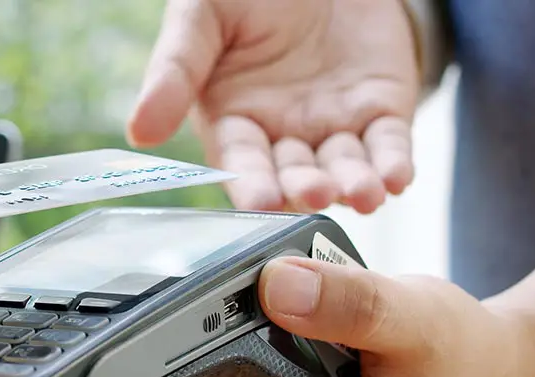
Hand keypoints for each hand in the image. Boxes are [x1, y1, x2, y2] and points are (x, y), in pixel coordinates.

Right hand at [130, 0, 419, 213]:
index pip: (241, 162)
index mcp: (234, 120)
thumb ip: (174, 70)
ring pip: (345, 168)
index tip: (261, 201)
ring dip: (354, 186)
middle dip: (306, 188)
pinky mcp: (382, 111)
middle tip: (316, 193)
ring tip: (363, 193)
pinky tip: (395, 178)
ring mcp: (334, 126)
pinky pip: (389, 145)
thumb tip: (139, 132)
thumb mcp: (200, 16)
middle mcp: (283, 134)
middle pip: (294, 174)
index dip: (251, 183)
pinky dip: (393, 164)